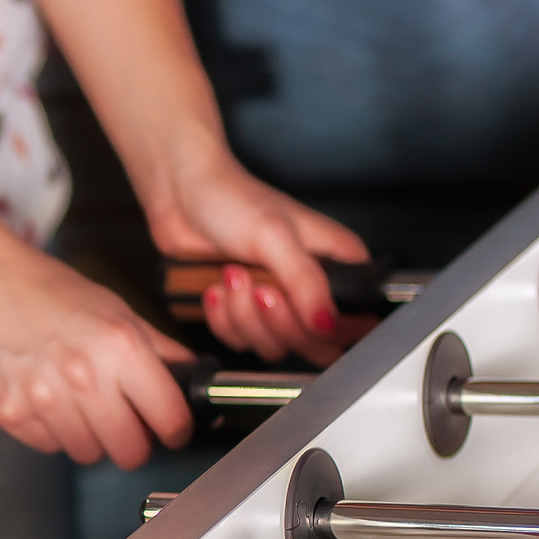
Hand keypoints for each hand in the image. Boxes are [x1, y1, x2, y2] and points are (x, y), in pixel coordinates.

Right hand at [0, 232, 193, 469]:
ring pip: (88, 454)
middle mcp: (84, 375)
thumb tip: (194, 378)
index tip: (170, 430)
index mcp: (120, 345)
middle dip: (132, 443)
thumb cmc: (47, 291)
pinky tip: (45, 400)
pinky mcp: (9, 412)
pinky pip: (47, 446)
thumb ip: (158, 348)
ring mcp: (43, 398)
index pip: (170, 418)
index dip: (176, 430)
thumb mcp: (114, 309)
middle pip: (130, 452)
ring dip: (89, 438)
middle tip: (123, 425)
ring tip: (75, 404)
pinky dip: (51, 432)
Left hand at [146, 147, 372, 365]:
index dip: (332, 330)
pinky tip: (216, 287)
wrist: (182, 193)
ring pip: (274, 345)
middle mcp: (312, 287)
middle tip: (260, 288)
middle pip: (313, 343)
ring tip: (233, 275)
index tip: (306, 316)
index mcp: (337, 263)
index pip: (357, 321)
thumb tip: (327, 324)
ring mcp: (278, 303)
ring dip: (244, 316)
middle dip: (277, 321)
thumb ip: (306, 283)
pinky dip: (223, 319)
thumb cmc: (231, 197)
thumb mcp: (275, 237)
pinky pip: (241, 341)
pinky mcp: (245, 312)